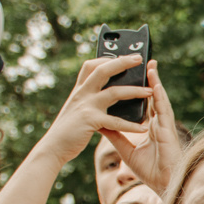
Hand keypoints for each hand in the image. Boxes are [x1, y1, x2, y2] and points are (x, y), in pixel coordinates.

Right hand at [30, 54, 151, 169]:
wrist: (53, 147)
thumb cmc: (68, 130)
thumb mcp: (76, 108)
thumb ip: (88, 99)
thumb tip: (104, 93)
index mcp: (79, 90)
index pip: (91, 66)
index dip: (106, 59)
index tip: (121, 55)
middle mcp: (82, 94)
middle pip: (103, 70)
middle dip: (123, 62)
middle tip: (139, 58)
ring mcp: (86, 106)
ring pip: (114, 92)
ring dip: (135, 91)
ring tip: (151, 91)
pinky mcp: (91, 121)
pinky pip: (115, 121)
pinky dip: (130, 126)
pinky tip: (142, 128)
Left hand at [113, 58, 184, 195]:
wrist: (163, 185)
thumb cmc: (149, 170)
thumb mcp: (125, 149)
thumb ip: (114, 133)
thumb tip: (99, 120)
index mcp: (150, 126)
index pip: (144, 102)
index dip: (139, 88)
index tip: (133, 74)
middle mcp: (159, 123)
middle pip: (152, 96)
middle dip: (148, 78)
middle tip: (142, 60)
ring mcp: (164, 125)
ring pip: (159, 99)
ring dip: (154, 81)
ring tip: (148, 65)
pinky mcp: (168, 131)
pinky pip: (163, 110)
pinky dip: (158, 96)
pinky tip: (154, 84)